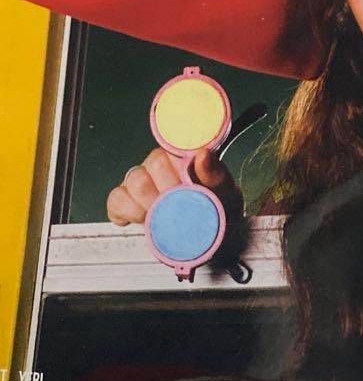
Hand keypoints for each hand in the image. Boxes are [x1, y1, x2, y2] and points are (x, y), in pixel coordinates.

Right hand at [106, 147, 241, 225]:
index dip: (180, 165)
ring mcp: (140, 179)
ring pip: (135, 181)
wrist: (213, 237)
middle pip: (154, 163)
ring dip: (152, 204)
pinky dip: (129, 213)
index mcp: (185, 155)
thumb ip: (215, 174)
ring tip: (167, 215)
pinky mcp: (124, 199)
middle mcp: (160, 162)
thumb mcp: (227, 193)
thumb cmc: (219, 209)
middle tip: (183, 205)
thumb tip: (203, 155)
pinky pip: (117, 200)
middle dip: (171, 189)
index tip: (187, 183)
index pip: (175, 144)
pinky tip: (144, 220)